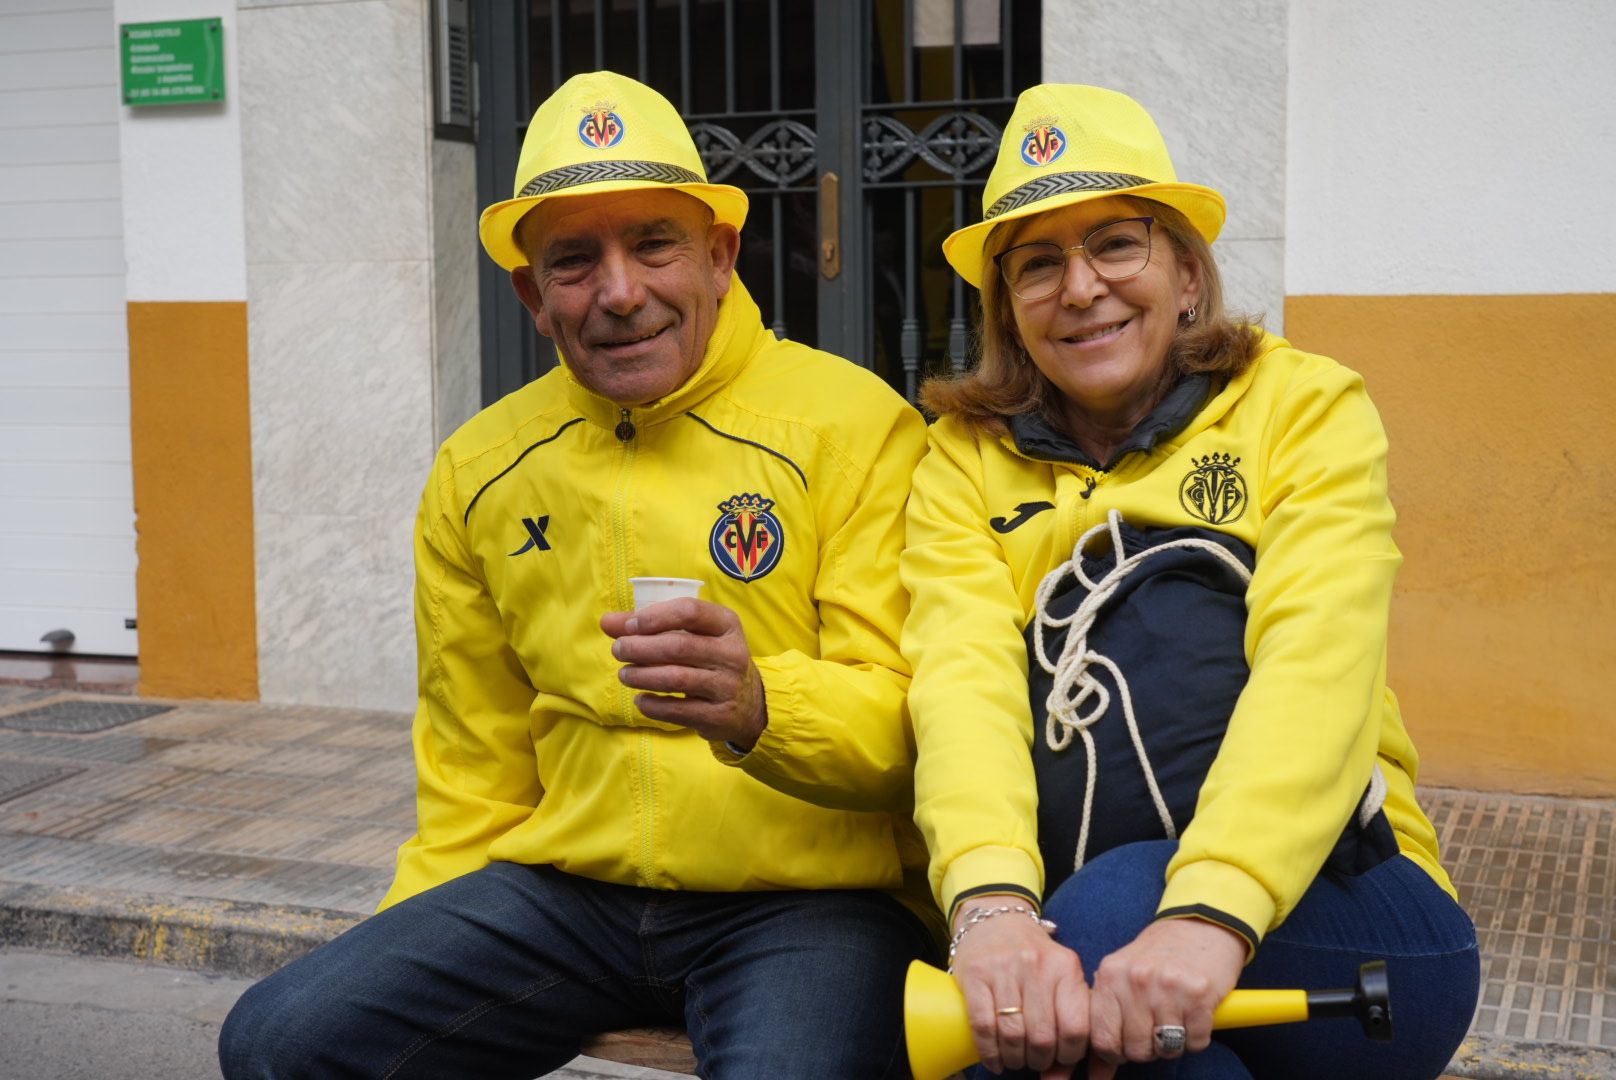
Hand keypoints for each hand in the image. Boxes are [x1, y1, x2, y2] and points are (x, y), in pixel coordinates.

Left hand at [600, 598, 766, 747]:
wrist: (749, 704)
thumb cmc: (711, 659)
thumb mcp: (692, 636)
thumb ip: (650, 626)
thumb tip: (606, 622)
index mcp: (727, 624)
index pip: (689, 611)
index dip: (655, 617)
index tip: (630, 626)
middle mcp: (732, 653)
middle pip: (678, 646)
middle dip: (640, 648)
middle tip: (618, 650)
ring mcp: (727, 686)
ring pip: (676, 679)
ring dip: (642, 676)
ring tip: (625, 674)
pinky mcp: (718, 715)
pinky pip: (677, 710)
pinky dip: (652, 705)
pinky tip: (642, 699)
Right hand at [950, 902, 1088, 1076]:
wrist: (995, 920)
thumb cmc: (1034, 957)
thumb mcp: (1061, 973)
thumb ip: (1069, 1014)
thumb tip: (1064, 1072)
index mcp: (1065, 966)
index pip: (1076, 1027)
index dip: (1070, 1054)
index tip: (1062, 1058)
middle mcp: (1036, 964)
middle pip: (1042, 1036)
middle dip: (1039, 1060)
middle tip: (1035, 1061)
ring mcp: (1003, 968)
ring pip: (1012, 1034)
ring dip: (1015, 1059)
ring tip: (1015, 1060)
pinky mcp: (975, 974)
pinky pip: (983, 1026)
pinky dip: (989, 1052)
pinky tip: (994, 1060)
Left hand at [1084, 918, 1245, 1078]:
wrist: (1199, 926)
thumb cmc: (1156, 957)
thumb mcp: (1122, 976)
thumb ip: (1107, 1017)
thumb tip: (1097, 1073)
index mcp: (1110, 975)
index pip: (1102, 1039)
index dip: (1115, 1052)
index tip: (1125, 1046)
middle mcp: (1136, 980)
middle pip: (1136, 1049)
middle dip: (1147, 1048)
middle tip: (1155, 1028)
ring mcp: (1168, 987)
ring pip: (1165, 1049)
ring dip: (1172, 1043)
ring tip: (1174, 1019)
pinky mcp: (1200, 995)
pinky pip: (1195, 1042)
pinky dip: (1196, 1037)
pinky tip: (1193, 1015)